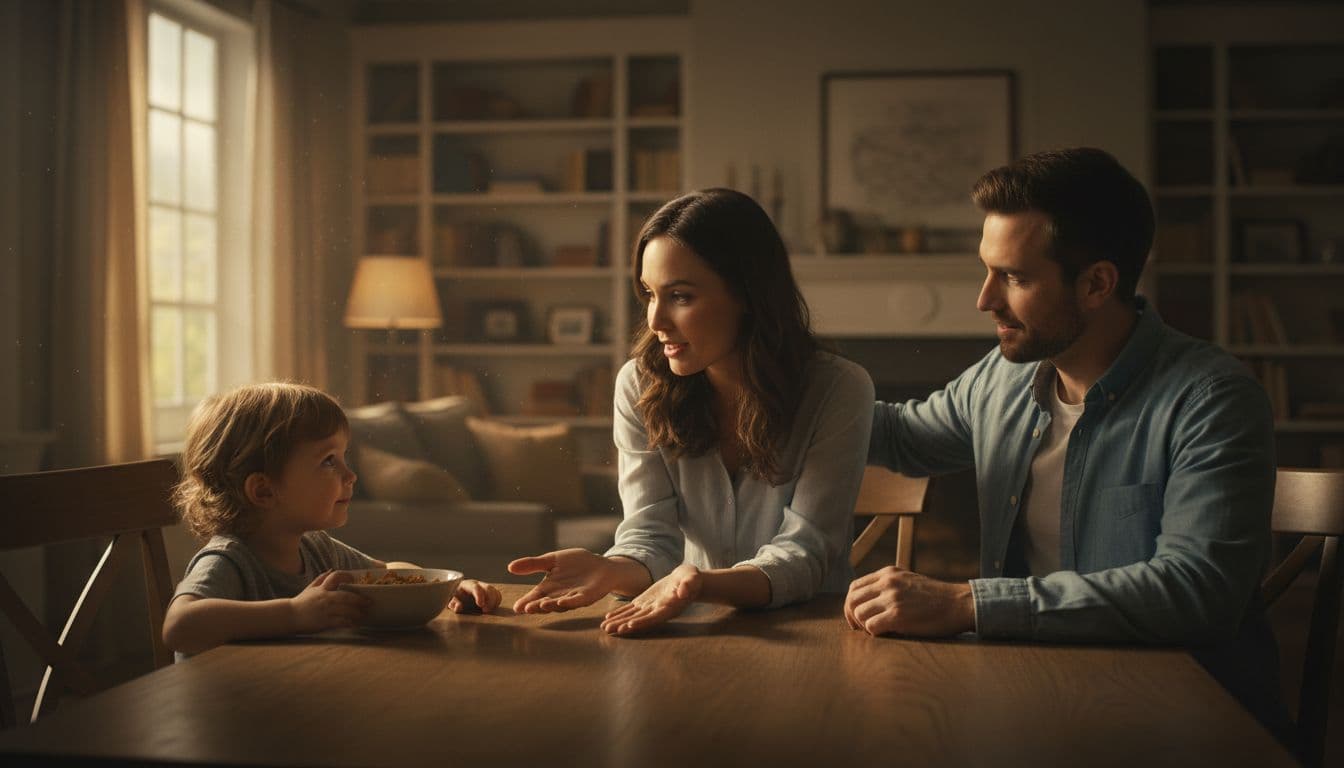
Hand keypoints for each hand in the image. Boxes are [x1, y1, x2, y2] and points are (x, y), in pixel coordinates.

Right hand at [289, 570, 366, 632]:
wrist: (289, 616)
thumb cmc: (301, 602)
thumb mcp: (310, 588)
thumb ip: (321, 578)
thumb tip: (331, 569)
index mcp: (322, 588)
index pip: (336, 576)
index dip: (346, 575)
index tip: (354, 579)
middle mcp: (325, 597)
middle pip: (347, 596)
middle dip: (360, 599)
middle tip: (369, 602)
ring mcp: (325, 610)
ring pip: (346, 610)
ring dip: (357, 612)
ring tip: (363, 614)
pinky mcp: (324, 621)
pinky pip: (341, 622)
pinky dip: (349, 622)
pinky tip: (354, 623)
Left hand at [450, 579, 501, 613]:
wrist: (458, 598)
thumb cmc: (454, 600)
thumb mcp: (450, 603)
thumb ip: (453, 604)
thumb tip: (459, 606)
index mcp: (466, 585)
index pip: (475, 587)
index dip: (479, 595)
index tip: (480, 605)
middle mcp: (477, 584)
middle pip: (488, 588)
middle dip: (489, 600)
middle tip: (485, 611)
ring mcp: (484, 587)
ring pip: (494, 591)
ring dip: (493, 602)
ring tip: (487, 611)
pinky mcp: (490, 592)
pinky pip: (497, 595)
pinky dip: (496, 602)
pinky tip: (491, 608)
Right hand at [507, 548, 622, 613]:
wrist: (601, 565)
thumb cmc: (576, 564)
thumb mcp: (552, 560)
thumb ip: (533, 564)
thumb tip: (510, 567)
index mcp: (549, 589)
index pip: (534, 597)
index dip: (526, 602)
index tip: (516, 607)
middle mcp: (559, 596)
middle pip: (545, 603)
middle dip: (536, 606)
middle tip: (526, 608)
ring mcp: (573, 598)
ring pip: (560, 604)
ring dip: (550, 605)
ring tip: (540, 605)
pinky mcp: (587, 596)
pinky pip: (578, 600)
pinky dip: (570, 602)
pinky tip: (562, 601)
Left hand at [600, 564, 701, 635]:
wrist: (687, 580)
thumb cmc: (692, 579)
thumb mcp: (692, 579)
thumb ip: (689, 585)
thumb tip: (683, 591)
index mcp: (669, 608)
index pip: (654, 617)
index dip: (642, 622)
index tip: (630, 626)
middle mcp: (658, 611)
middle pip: (640, 620)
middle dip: (625, 625)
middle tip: (610, 630)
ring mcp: (650, 607)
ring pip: (632, 616)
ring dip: (618, 622)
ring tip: (605, 628)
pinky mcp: (645, 602)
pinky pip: (630, 609)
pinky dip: (620, 613)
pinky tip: (608, 618)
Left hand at [844, 567, 974, 636]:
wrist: (958, 604)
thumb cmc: (935, 598)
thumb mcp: (908, 581)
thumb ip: (888, 586)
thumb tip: (867, 602)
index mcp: (888, 573)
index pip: (855, 587)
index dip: (851, 604)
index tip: (857, 617)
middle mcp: (887, 583)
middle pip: (852, 600)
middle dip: (852, 616)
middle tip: (861, 628)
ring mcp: (892, 598)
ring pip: (858, 613)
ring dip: (864, 626)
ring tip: (877, 630)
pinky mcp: (898, 615)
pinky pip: (871, 626)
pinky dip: (874, 633)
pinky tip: (886, 634)